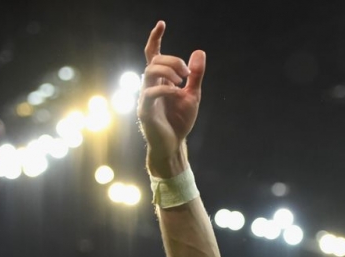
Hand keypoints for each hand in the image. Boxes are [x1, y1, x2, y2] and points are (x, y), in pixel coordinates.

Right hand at [139, 21, 205, 178]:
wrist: (173, 145)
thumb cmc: (179, 121)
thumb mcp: (192, 95)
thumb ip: (195, 75)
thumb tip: (199, 52)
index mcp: (160, 80)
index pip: (153, 54)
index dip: (155, 38)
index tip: (162, 24)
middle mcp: (150, 85)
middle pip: (154, 60)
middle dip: (172, 60)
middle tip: (187, 73)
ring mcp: (145, 97)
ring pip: (149, 72)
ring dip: (168, 71)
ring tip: (182, 82)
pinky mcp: (145, 110)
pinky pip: (150, 92)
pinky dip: (166, 89)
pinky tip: (178, 93)